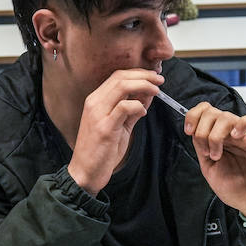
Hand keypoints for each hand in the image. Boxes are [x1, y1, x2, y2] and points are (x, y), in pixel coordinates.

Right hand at [67, 69, 163, 194]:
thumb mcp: (119, 126)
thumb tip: (147, 95)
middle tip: (160, 80)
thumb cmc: (100, 150)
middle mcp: (94, 103)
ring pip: (122, 87)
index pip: (117, 76)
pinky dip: (138, 106)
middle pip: (120, 77)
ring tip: (157, 91)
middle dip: (144, 75)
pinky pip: (124, 107)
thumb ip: (131, 110)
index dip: (138, 73)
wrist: (85, 172)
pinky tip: (143, 112)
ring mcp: (98, 114)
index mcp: (96, 100)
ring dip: (143, 86)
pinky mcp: (104, 128)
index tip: (154, 76)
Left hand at [183, 103, 245, 218]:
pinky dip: (244, 123)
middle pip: (213, 112)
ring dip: (216, 135)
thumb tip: (194, 131)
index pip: (206, 112)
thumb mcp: (209, 168)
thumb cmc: (236, 189)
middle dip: (202, 130)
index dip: (193, 116)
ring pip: (228, 116)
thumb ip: (201, 147)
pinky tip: (236, 136)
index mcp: (220, 138)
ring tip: (217, 155)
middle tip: (207, 151)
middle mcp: (233, 134)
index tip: (188, 131)